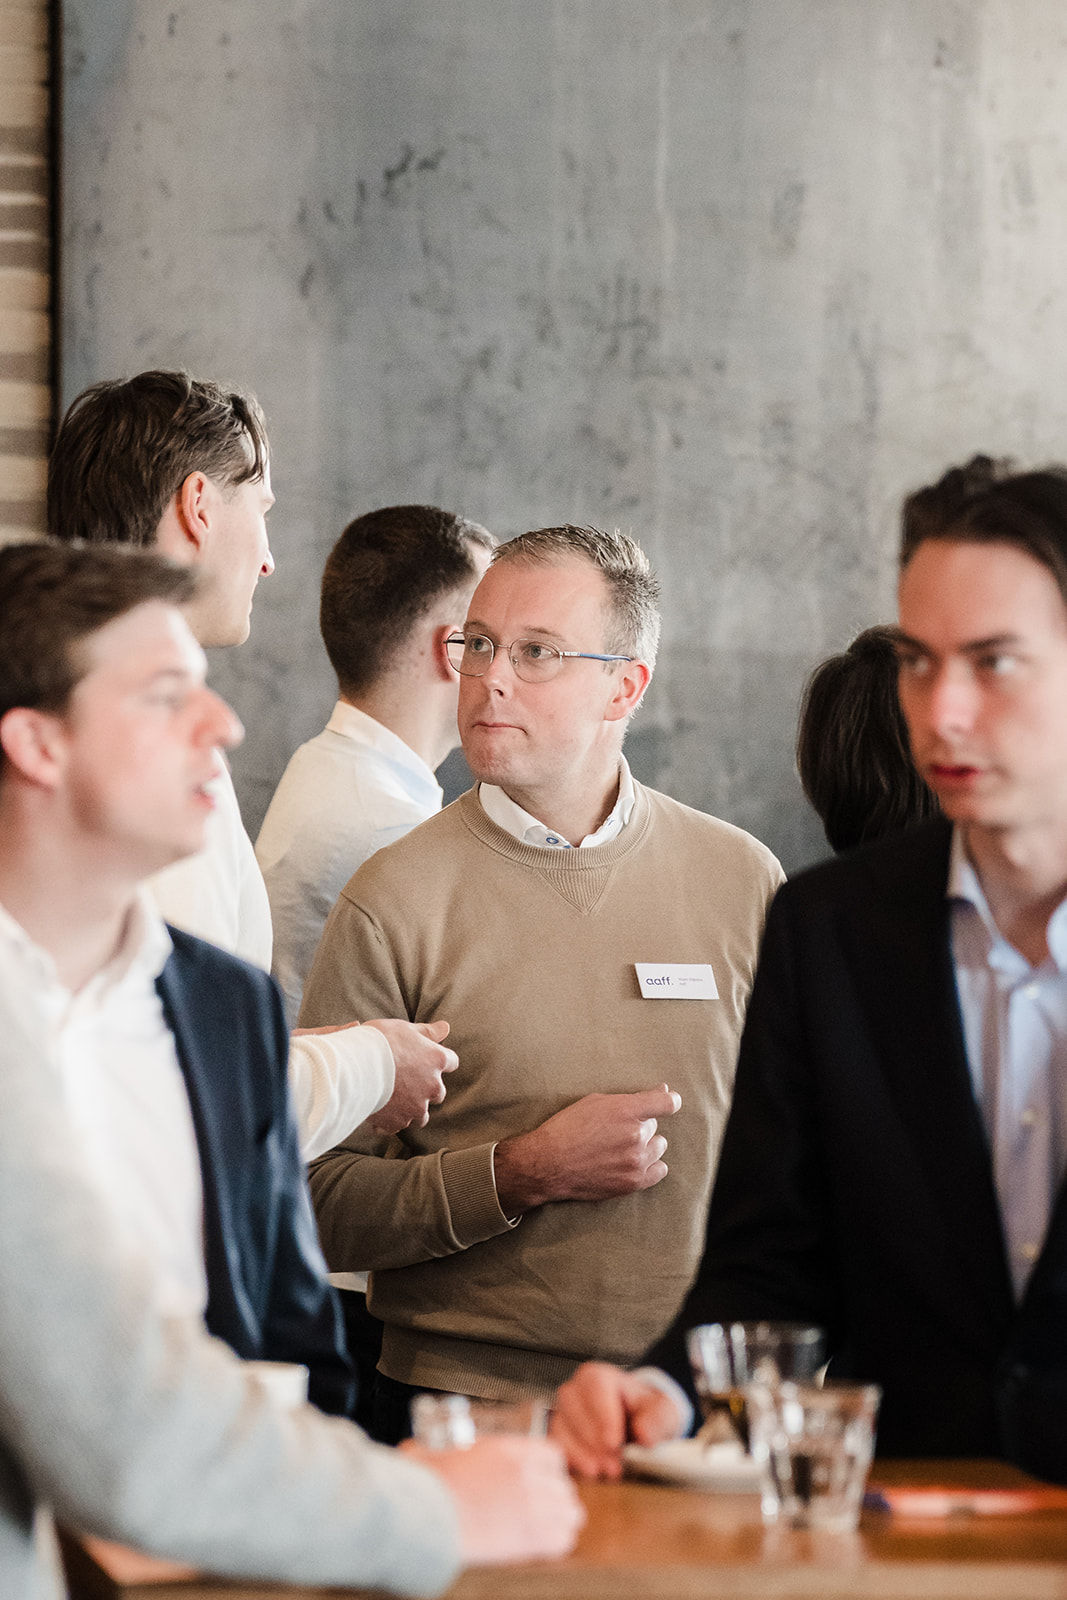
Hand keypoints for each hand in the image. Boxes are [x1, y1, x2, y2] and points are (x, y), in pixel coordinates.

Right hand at [362, 1018, 457, 1132]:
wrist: (354, 1067)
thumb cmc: (379, 1042)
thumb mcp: (404, 1028)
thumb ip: (427, 1032)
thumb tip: (446, 1027)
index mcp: (436, 1060)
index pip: (451, 1062)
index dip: (438, 1062)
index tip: (425, 1060)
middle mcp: (432, 1086)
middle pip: (438, 1093)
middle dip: (425, 1089)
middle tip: (404, 1080)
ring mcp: (416, 1107)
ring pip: (420, 1115)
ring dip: (410, 1109)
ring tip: (391, 1100)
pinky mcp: (398, 1122)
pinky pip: (396, 1125)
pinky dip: (389, 1120)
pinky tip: (376, 1110)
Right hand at [402, 1436, 584, 1563]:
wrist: (425, 1515)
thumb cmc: (425, 1485)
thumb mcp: (432, 1453)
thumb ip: (435, 1449)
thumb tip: (412, 1451)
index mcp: (509, 1450)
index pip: (553, 1454)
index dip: (550, 1470)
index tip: (542, 1480)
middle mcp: (528, 1474)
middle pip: (565, 1486)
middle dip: (556, 1498)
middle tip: (542, 1509)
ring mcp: (534, 1504)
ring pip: (571, 1513)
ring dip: (561, 1521)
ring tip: (547, 1529)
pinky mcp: (532, 1537)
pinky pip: (564, 1540)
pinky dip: (556, 1543)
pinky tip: (543, 1545)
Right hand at [493, 1083, 680, 1212]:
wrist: (548, 1164)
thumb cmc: (567, 1128)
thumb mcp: (595, 1102)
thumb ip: (631, 1098)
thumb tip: (663, 1090)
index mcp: (626, 1110)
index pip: (667, 1103)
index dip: (668, 1100)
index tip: (666, 1102)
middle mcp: (635, 1135)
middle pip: (654, 1126)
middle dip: (639, 1126)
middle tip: (615, 1131)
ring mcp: (636, 1161)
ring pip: (658, 1147)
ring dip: (645, 1145)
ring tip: (620, 1148)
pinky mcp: (633, 1182)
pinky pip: (659, 1170)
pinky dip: (650, 1166)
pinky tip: (633, 1162)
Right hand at [551, 1362, 684, 1479]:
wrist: (637, 1421)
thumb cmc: (645, 1412)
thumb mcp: (661, 1411)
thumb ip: (656, 1420)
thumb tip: (643, 1435)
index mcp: (598, 1376)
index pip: (596, 1389)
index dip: (603, 1416)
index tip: (614, 1443)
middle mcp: (575, 1390)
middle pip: (574, 1409)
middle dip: (593, 1440)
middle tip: (612, 1465)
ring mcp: (563, 1412)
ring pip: (561, 1428)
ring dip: (580, 1453)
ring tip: (601, 1472)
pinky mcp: (558, 1434)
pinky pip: (555, 1445)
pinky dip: (570, 1460)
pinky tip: (586, 1472)